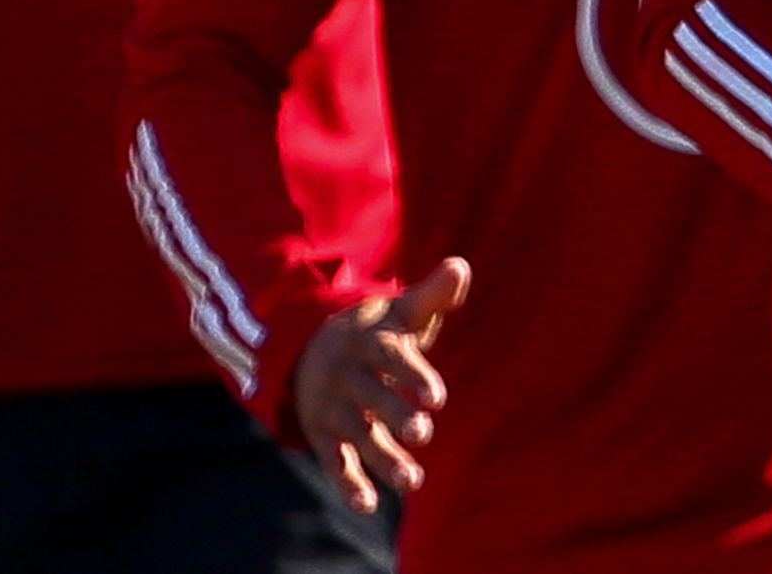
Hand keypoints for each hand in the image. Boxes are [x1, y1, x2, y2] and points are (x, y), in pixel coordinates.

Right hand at [292, 257, 471, 512]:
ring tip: (413, 481)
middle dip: (396, 415)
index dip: (412, 376)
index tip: (436, 397)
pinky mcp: (323, 435)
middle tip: (423, 431)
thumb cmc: (376, 332)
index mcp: (369, 342)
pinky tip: (368, 504)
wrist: (311, 348)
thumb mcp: (401, 312)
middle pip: (372, 397)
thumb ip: (432, 295)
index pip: (391, 358)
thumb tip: (460, 267)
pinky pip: (334, 461)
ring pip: (357, 435)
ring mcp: (333, 407)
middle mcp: (347, 375)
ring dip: (383, 458)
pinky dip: (348, 483)